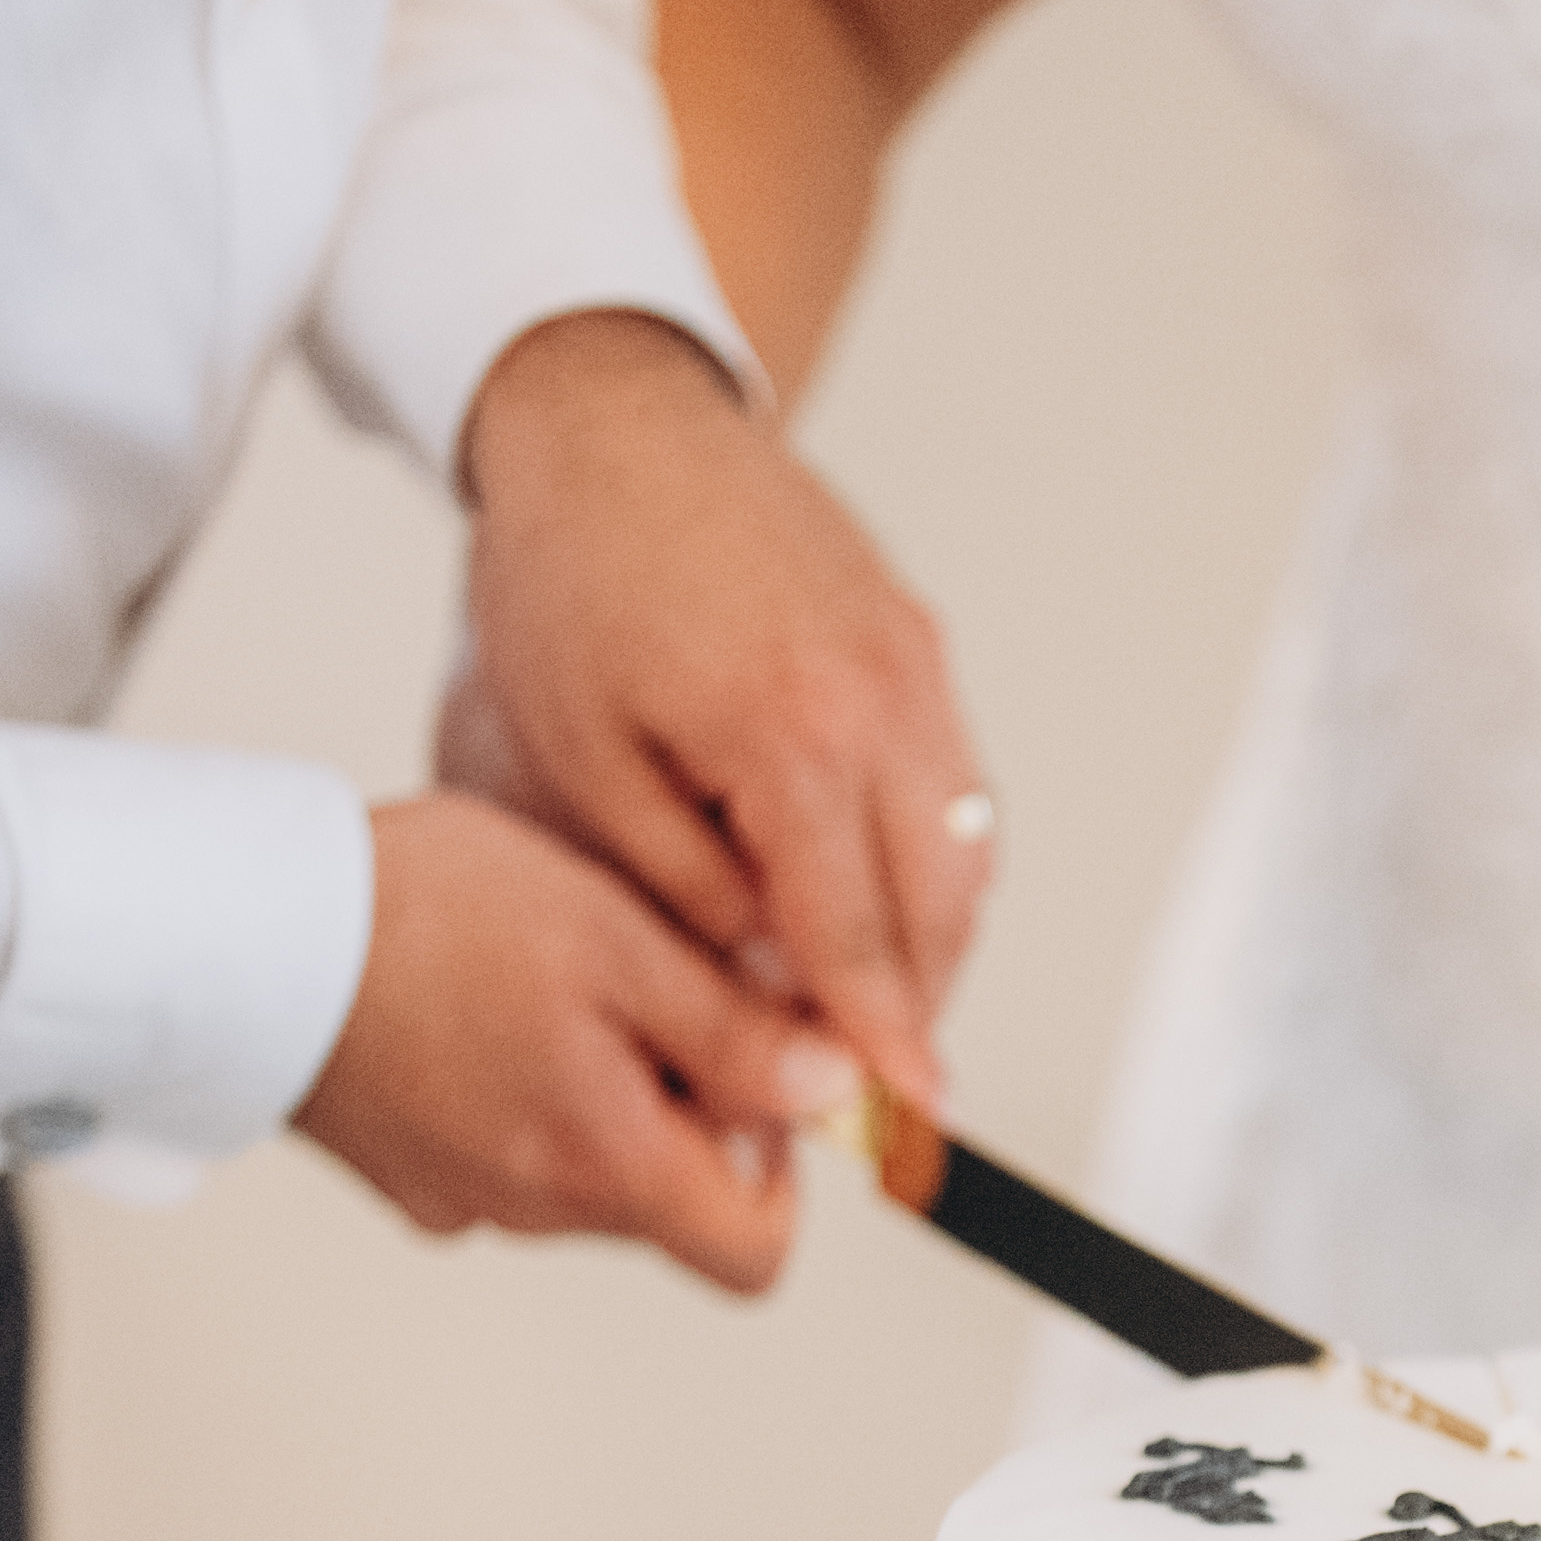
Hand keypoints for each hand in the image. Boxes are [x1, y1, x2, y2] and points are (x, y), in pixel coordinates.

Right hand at [289, 789, 851, 1294]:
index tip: (759, 1070)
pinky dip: (518, 1088)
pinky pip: (504, 1149)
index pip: (756, 1254)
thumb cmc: (430, 920)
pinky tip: (476, 1003)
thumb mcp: (625, 948)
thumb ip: (743, 1037)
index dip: (785, 1169)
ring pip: (588, 1169)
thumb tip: (840, 1094)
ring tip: (548, 976)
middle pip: (672, 1200)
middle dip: (686, 1102)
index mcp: (609, 1170)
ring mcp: (464, 1199)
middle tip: (644, 979)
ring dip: (602, 1087)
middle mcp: (537, 1213)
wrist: (244, 926)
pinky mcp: (405, 1171)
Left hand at [456, 309, 979, 1106]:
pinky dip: (931, 855)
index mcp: (795, 737)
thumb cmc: (572, 583)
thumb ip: (685, 892)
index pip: (858, 936)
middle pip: (941, 904)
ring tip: (874, 1000)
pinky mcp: (919, 637)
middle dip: (916, 1002)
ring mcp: (916, 661)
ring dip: (933, 935)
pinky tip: (873, 894)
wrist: (612, 423)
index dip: (882, 1041)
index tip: (908, 1118)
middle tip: (879, 1080)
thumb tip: (766, 984)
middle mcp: (884, 699)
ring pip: (968, 847)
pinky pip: (956, 780)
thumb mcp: (581, 766)